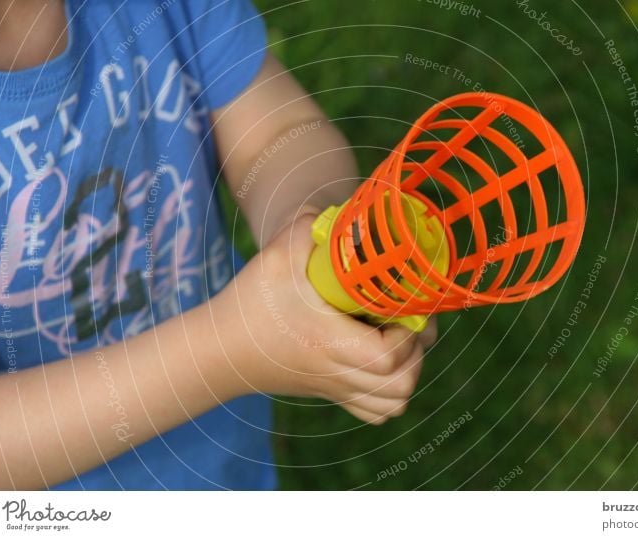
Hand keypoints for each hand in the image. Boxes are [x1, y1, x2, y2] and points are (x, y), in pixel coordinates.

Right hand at [222, 214, 436, 423]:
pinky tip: (384, 362)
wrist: (221, 351)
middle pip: (401, 386)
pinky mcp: (334, 395)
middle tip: (406, 321)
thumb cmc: (250, 303)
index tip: (398, 307)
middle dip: (416, 353)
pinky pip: (378, 412)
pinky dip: (391, 393)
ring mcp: (338, 389)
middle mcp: (337, 373)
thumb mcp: (277, 256)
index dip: (407, 334)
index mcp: (328, 342)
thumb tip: (346, 212)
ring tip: (399, 341)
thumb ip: (310, 227)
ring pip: (394, 404)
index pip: (389, 358)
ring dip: (408, 373)